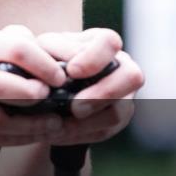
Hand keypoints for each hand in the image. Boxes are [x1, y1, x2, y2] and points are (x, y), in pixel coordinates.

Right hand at [0, 25, 69, 147]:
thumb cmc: (3, 67)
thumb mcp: (16, 48)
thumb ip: (38, 51)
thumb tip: (74, 63)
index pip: (17, 49)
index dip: (44, 66)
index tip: (62, 79)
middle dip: (28, 98)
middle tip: (52, 102)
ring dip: (30, 127)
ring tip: (53, 125)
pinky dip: (19, 140)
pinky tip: (36, 134)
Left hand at [35, 28, 144, 144]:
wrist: (44, 85)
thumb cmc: (45, 60)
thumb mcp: (44, 50)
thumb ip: (54, 53)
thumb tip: (64, 72)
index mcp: (102, 42)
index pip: (110, 42)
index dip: (95, 58)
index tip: (73, 71)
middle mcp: (120, 65)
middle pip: (132, 76)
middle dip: (102, 95)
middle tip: (75, 107)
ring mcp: (122, 93)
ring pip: (119, 110)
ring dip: (89, 121)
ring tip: (62, 125)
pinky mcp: (115, 118)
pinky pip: (105, 130)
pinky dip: (81, 133)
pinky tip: (61, 131)